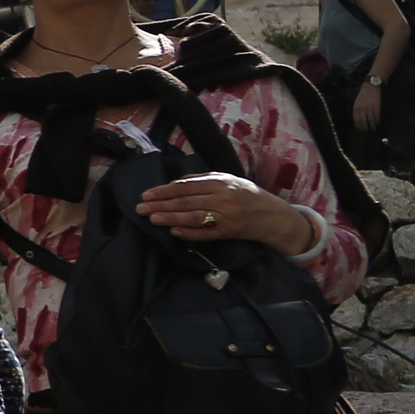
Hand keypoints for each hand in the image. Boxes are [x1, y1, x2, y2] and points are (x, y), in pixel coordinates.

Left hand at [136, 173, 312, 248]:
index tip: (146, 195)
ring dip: (171, 218)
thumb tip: (176, 183)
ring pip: (194, 217)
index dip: (164, 191)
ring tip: (153, 219)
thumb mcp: (227, 180)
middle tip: (141, 209)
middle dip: (161, 205)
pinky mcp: (230, 232)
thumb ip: (202, 179)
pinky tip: (174, 232)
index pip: (186, 186)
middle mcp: (223, 198)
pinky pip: (206, 233)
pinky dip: (190, 233)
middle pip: (186, 202)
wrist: (273, 215)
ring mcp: (227, 216)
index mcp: (220, 182)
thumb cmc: (245, 194)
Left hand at [355, 83, 385, 137]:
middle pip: (363, 122)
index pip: (356, 121)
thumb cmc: (363, 96)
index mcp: (355, 109)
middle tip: (368, 132)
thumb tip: (358, 121)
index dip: (359, 127)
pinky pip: (377, 116)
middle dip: (366, 128)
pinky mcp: (376, 107)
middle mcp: (361, 109)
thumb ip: (357, 111)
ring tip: (374, 129)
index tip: (361, 131)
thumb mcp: (357, 103)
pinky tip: (378, 123)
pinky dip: (378, 121)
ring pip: (371, 120)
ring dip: (373, 126)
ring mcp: (369, 108)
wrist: (370, 87)